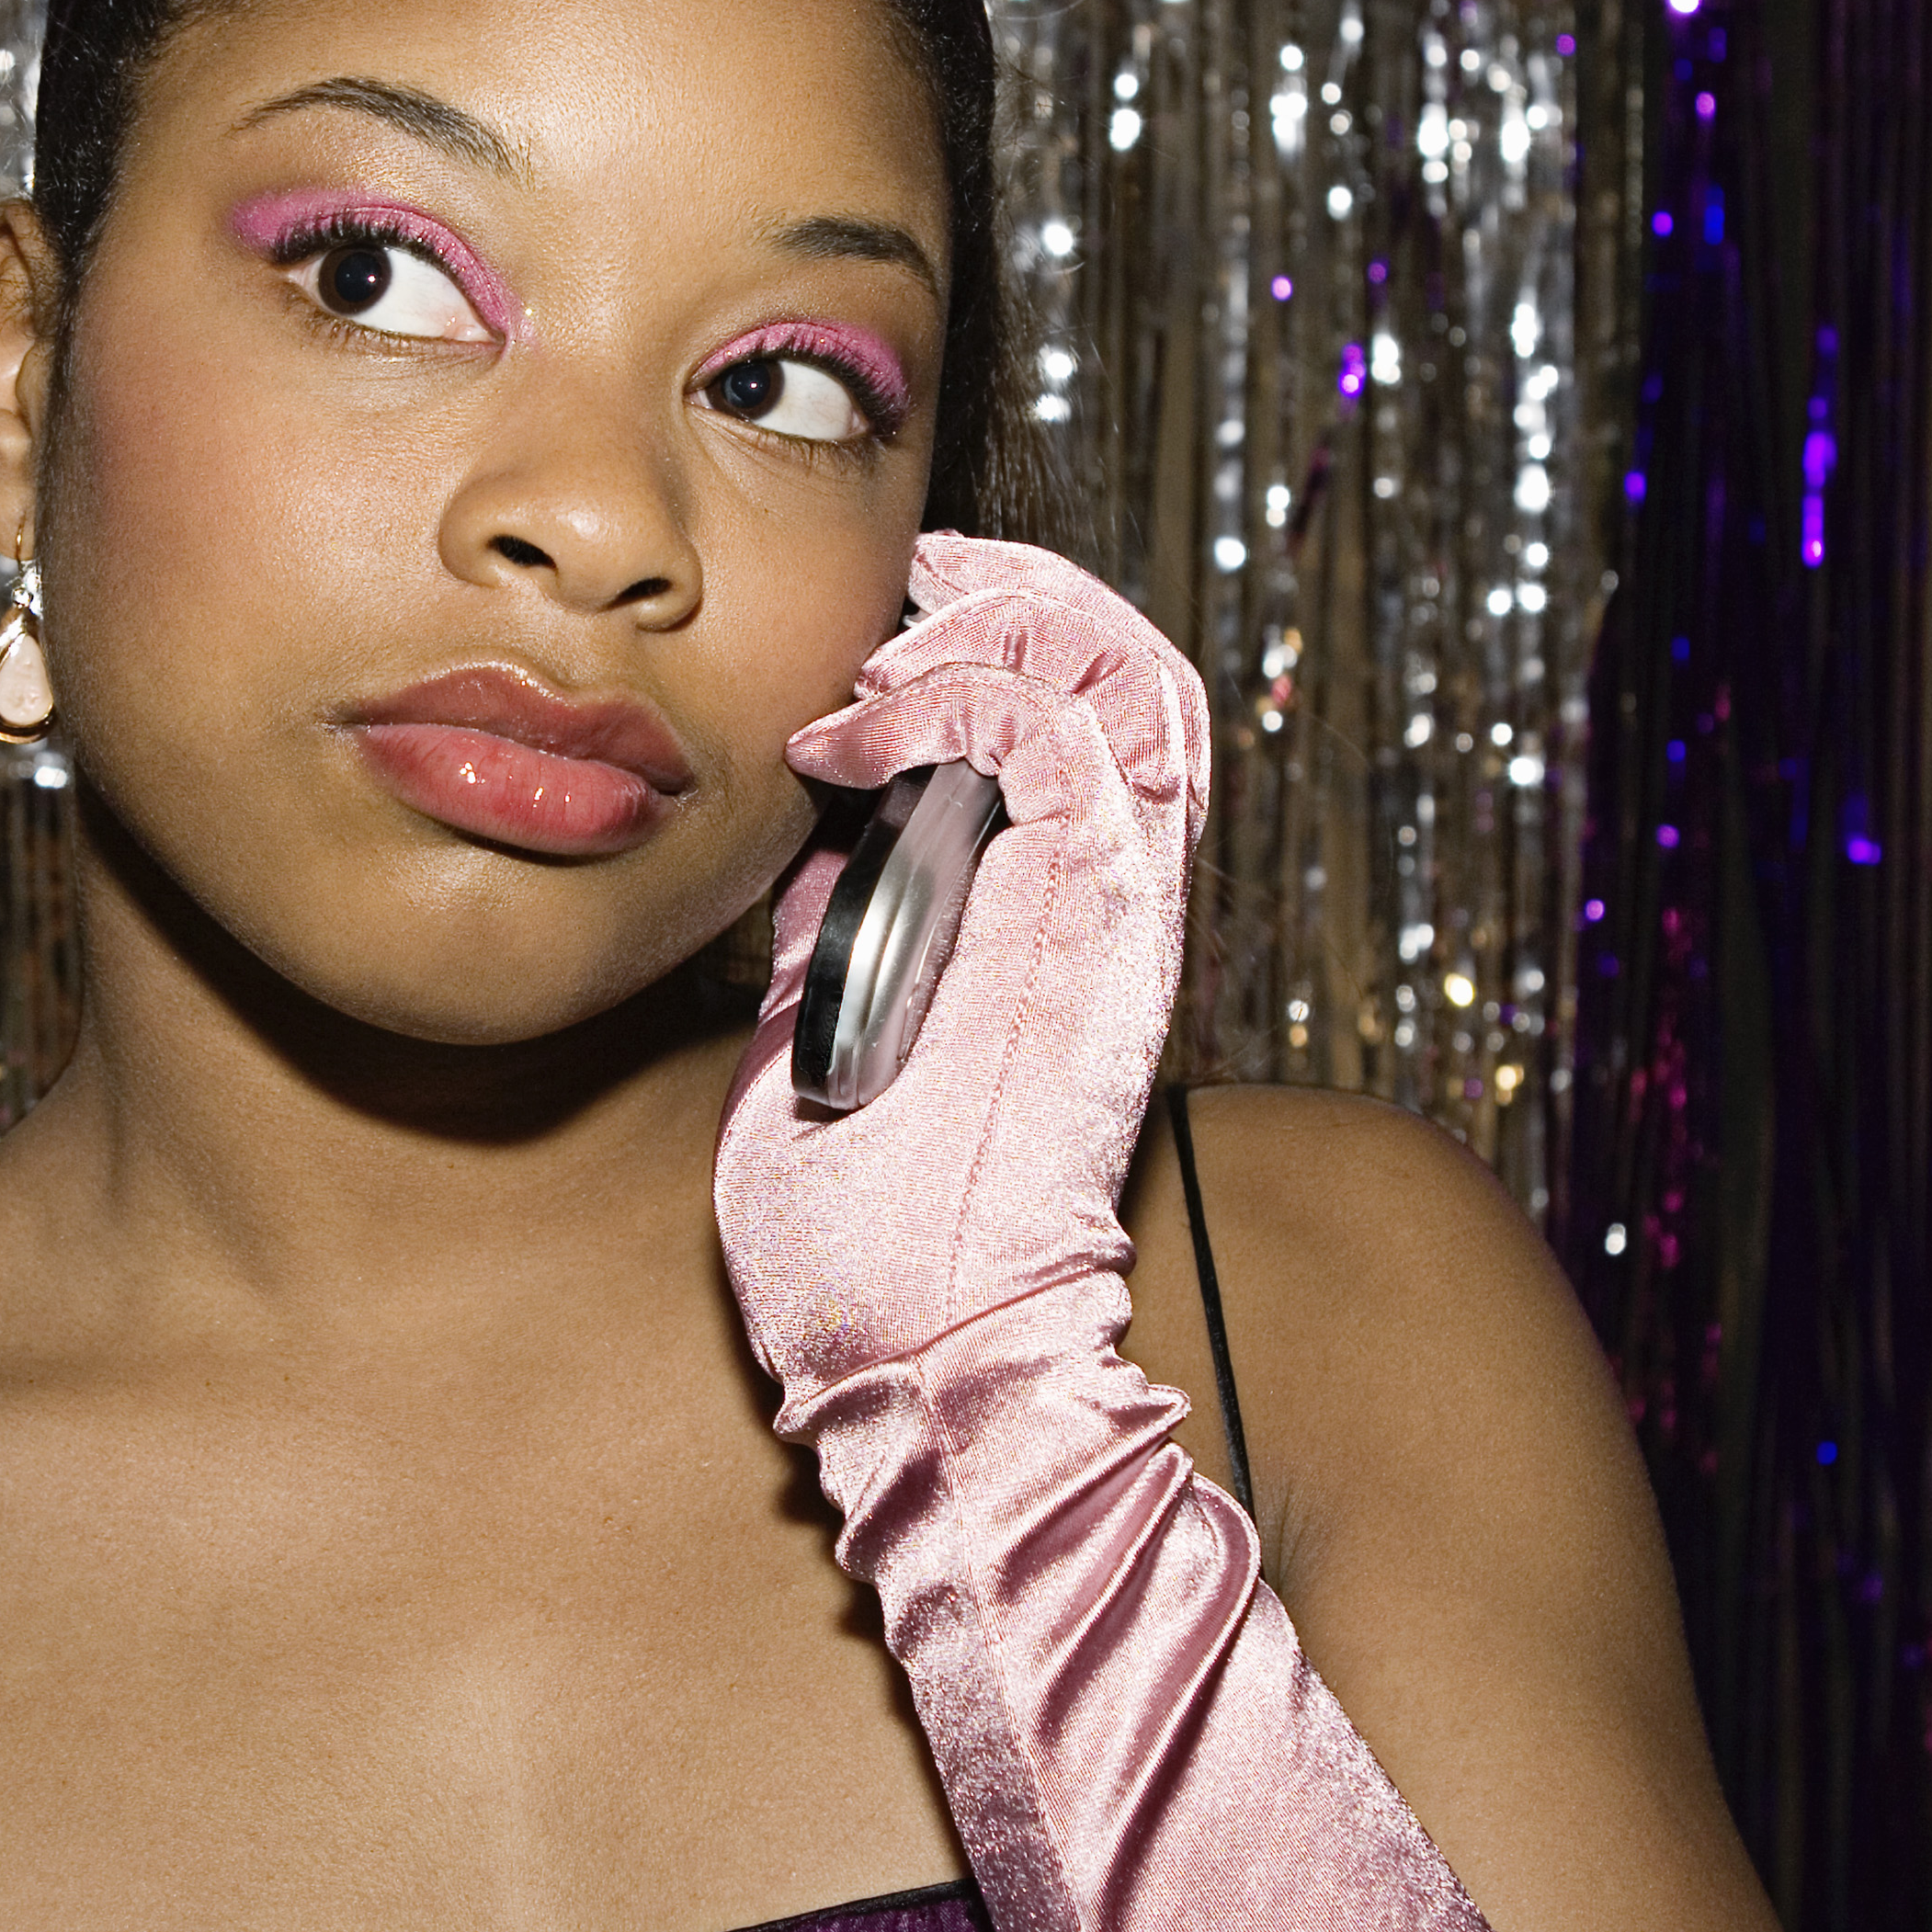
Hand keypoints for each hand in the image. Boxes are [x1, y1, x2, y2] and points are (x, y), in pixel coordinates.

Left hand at [717, 537, 1210, 1387]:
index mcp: (1071, 910)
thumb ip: (842, 926)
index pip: (1090, 704)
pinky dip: (948, 696)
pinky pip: (1052, 734)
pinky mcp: (1083, 924)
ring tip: (878, 644)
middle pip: (1133, 658)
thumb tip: (798, 846)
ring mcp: (1114, 905)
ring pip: (1124, 668)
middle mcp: (1121, 893)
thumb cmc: (870, 1222)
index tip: (870, 620)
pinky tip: (845, 737)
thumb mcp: (837, 1023)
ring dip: (995, 621)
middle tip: (893, 585)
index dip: (995, 628)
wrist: (923, 1346)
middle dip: (1013, 589)